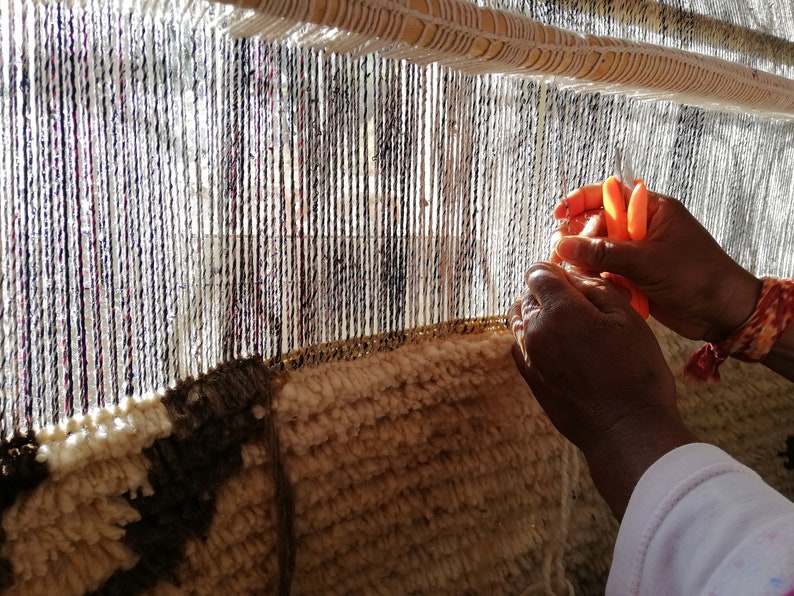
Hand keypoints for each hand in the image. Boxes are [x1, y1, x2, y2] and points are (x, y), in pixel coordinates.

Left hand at [510, 262, 695, 517]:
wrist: (627, 430)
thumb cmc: (635, 373)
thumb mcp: (627, 318)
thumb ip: (595, 289)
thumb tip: (573, 277)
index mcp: (559, 311)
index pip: (538, 273)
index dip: (556, 270)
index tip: (572, 278)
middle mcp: (534, 332)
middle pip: (528, 296)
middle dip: (548, 292)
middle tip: (578, 302)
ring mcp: (528, 357)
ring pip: (521, 321)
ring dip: (539, 315)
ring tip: (569, 324)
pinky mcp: (530, 379)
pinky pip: (521, 346)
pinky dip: (534, 338)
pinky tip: (559, 345)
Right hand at [550, 186, 760, 342]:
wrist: (722, 314)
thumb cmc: (697, 277)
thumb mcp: (648, 261)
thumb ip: (604, 253)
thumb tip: (563, 245)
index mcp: (651, 210)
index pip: (609, 194)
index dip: (581, 201)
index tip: (559, 215)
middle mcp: (642, 229)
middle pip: (597, 225)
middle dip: (579, 239)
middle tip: (562, 255)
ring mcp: (637, 254)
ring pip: (598, 251)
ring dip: (584, 262)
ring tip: (572, 274)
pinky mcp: (634, 277)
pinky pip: (604, 273)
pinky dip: (594, 279)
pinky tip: (588, 286)